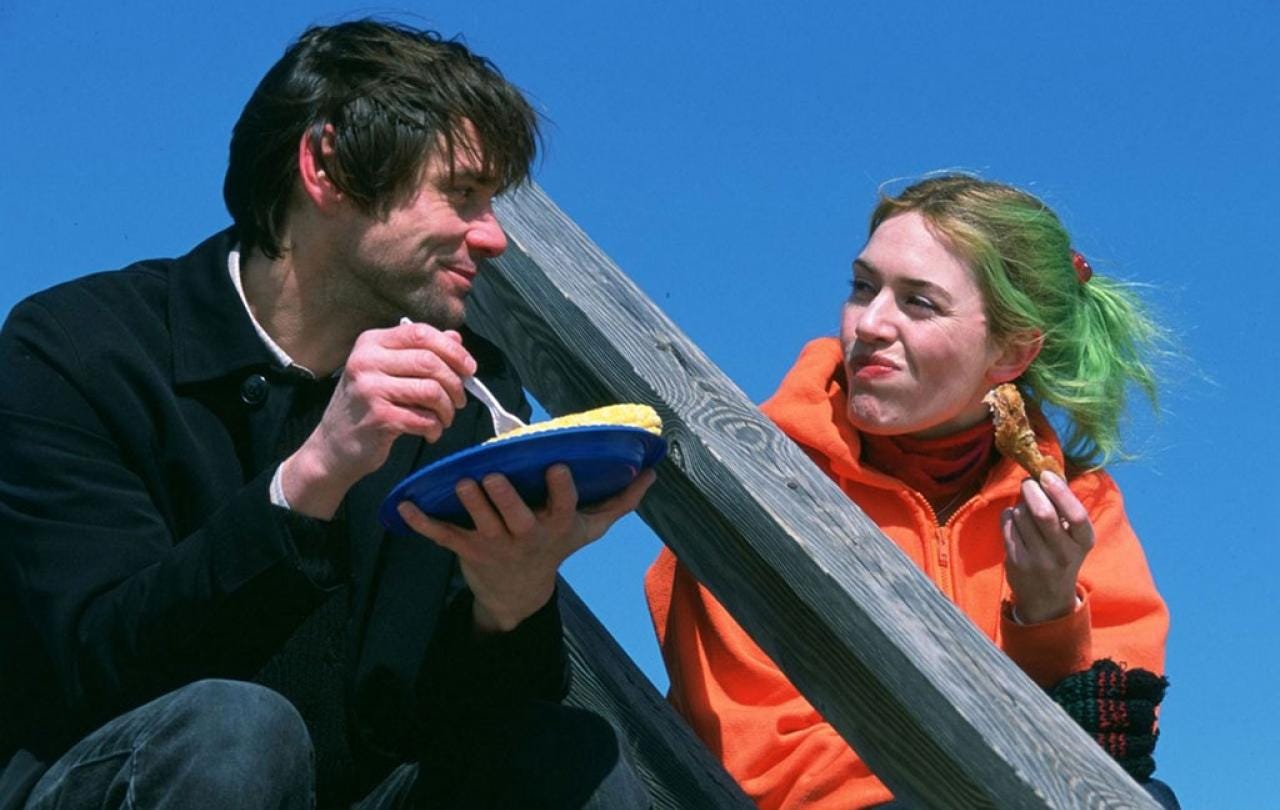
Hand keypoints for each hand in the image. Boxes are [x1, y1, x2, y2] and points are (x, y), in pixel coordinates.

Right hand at [282, 321, 476, 518]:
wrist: (333, 447)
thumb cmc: (365, 406)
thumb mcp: (386, 371)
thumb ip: (419, 352)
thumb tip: (456, 337)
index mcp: (371, 342)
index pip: (420, 333)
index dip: (453, 349)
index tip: (469, 368)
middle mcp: (366, 361)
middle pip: (430, 361)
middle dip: (455, 383)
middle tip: (459, 401)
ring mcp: (370, 389)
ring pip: (432, 391)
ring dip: (447, 409)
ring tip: (444, 419)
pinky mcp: (378, 418)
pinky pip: (424, 419)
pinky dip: (435, 428)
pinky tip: (431, 433)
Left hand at [397, 464, 656, 631]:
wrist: (518, 593)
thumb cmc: (557, 546)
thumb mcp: (591, 528)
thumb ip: (620, 500)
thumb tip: (653, 472)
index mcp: (556, 527)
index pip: (562, 508)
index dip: (560, 491)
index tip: (558, 468)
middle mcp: (526, 536)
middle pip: (517, 518)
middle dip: (505, 499)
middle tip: (493, 476)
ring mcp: (494, 544)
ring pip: (480, 523)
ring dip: (469, 504)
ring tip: (461, 481)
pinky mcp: (466, 549)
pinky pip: (442, 536)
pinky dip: (421, 523)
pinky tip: (403, 506)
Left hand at [1001, 470, 1094, 623]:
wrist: (1047, 599)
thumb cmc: (1062, 555)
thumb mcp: (1074, 538)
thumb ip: (1065, 509)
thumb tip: (1046, 473)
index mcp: (1084, 543)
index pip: (1076, 515)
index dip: (1060, 492)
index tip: (1046, 475)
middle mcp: (1063, 554)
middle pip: (1043, 513)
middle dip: (1032, 491)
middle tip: (1028, 482)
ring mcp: (1038, 560)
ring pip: (1022, 516)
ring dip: (1020, 504)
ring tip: (1026, 509)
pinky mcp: (1017, 562)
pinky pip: (1007, 525)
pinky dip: (1008, 515)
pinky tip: (1015, 520)